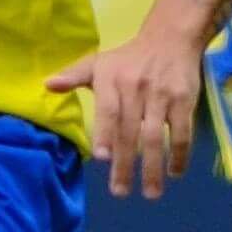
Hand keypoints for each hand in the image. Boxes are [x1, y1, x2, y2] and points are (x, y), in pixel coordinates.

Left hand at [48, 29, 202, 199]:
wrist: (170, 38)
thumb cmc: (128, 58)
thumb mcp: (99, 62)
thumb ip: (74, 76)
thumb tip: (47, 85)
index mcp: (112, 79)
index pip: (109, 110)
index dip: (105, 133)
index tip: (102, 158)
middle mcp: (136, 87)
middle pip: (130, 131)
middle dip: (125, 164)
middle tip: (119, 192)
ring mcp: (162, 95)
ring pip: (155, 136)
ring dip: (153, 168)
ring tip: (150, 193)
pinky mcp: (184, 100)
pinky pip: (181, 132)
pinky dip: (179, 155)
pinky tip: (175, 173)